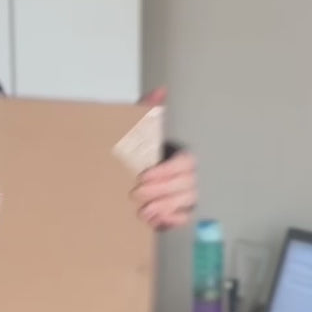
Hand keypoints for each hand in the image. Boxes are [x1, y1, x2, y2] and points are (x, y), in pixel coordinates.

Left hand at [130, 87, 197, 229]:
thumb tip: (161, 90)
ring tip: (144, 211)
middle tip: (137, 193)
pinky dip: (172, 221)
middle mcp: (188, 173)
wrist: (123, 162)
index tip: (144, 176)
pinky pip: (184, 218)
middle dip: (163, 191)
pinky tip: (156, 221)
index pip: (184, 163)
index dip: (167, 172)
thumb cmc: (136, 141)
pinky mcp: (178, 209)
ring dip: (167, 207)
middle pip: (188, 185)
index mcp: (180, 152)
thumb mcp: (139, 124)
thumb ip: (149, 108)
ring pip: (187, 202)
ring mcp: (186, 193)